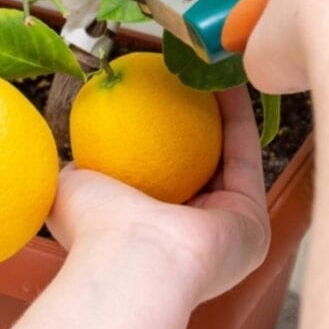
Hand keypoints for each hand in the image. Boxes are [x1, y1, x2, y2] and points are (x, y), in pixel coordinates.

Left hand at [46, 87, 270, 303]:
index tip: (157, 95)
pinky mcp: (253, 213)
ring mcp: (230, 227)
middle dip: (198, 118)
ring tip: (208, 68)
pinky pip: (244, 152)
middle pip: (202, 164)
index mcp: (156, 234)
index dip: (162, 134)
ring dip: (222, 109)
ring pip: (229, 155)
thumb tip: (77, 155)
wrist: (133, 259)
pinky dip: (235, 113)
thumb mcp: (75, 190)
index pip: (163, 177)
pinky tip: (222, 79)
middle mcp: (197, 234)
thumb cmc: (95, 230)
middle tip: (188, 77)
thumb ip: (80, 171)